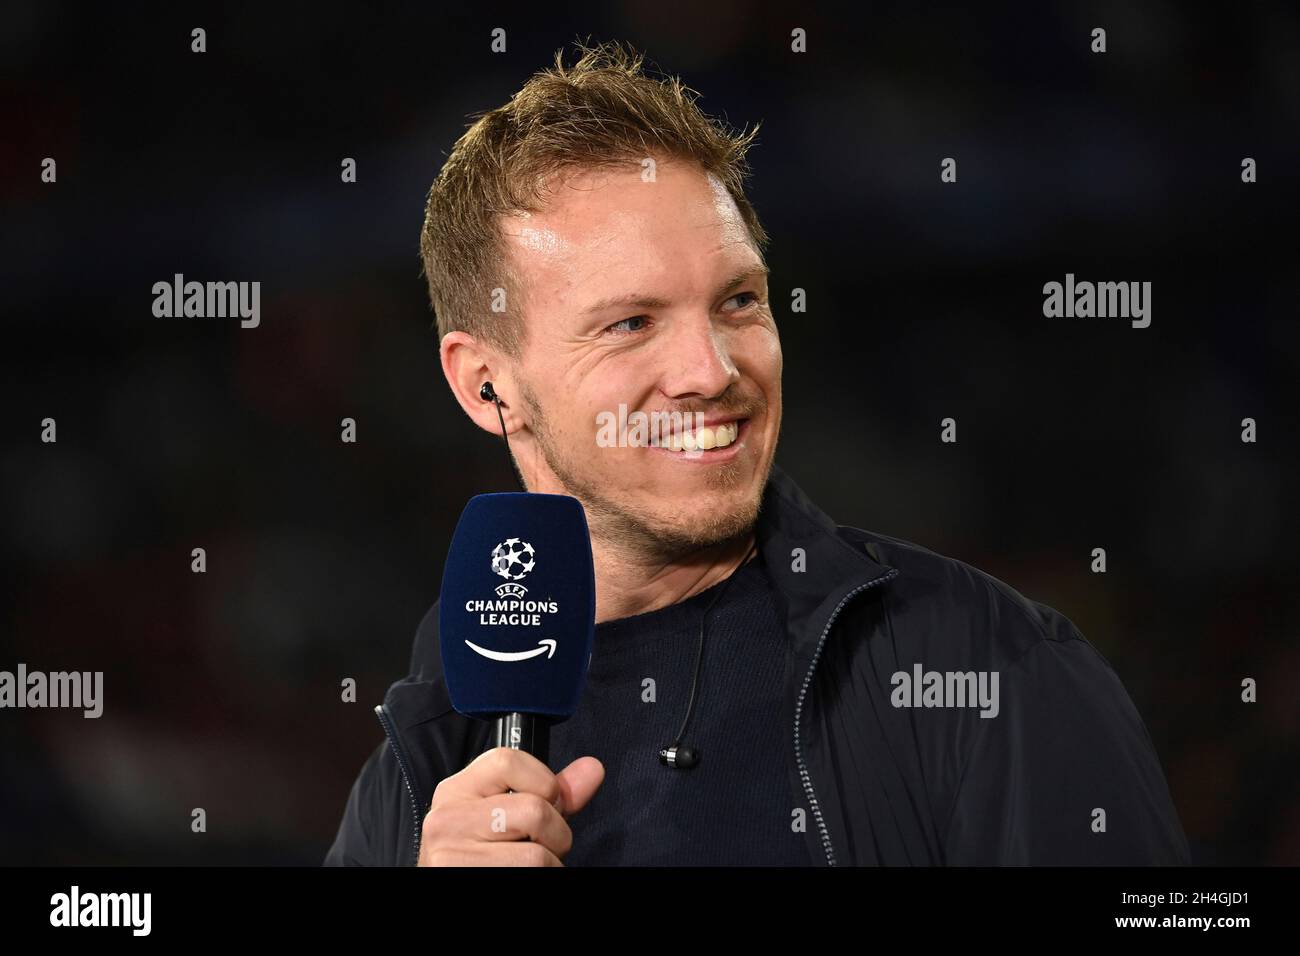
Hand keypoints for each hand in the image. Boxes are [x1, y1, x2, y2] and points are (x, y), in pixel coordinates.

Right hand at [418, 747, 604, 865]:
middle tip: (543, 847)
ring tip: (529, 865)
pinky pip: (530, 876)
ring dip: (549, 865)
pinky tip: (520, 876)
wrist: (450, 882)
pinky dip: (543, 879)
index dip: (544, 783)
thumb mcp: (508, 815)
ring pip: (537, 855)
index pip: (507, 760)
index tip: (547, 804)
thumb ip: (551, 792)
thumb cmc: (482, 855)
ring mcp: (452, 856)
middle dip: (556, 834)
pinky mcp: (461, 879)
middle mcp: (448, 820)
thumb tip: (593, 768)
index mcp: (456, 791)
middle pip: (534, 810)